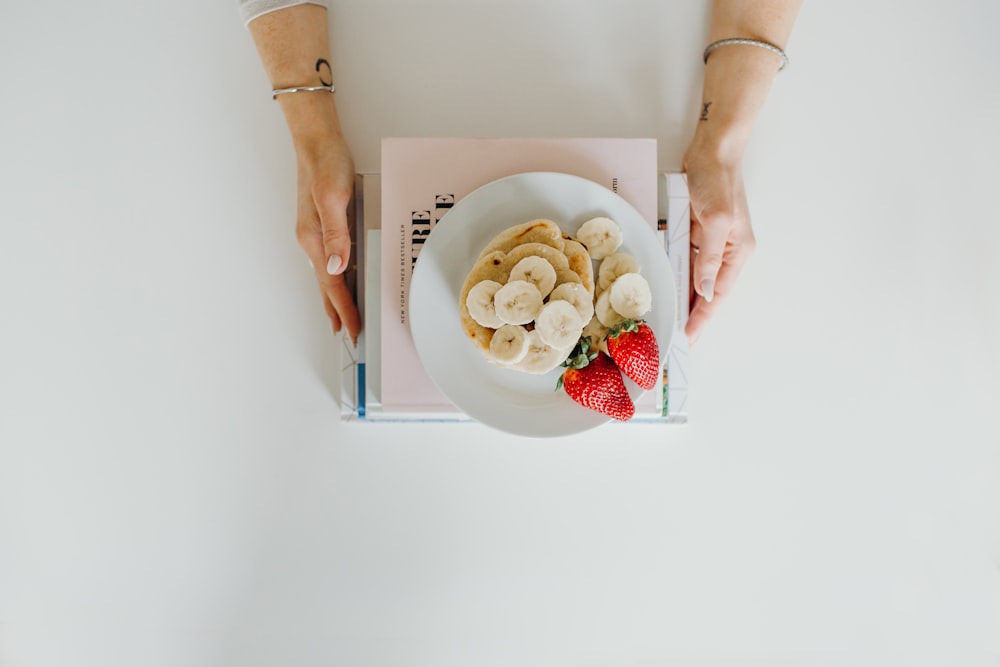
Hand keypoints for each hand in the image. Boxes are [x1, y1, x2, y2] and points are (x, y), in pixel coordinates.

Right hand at [294, 134, 361, 343]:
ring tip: (341, 316)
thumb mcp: (332, 197)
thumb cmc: (324, 163)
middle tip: (347, 334)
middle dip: (336, 310)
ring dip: (334, 297)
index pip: (331, 284)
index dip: (343, 309)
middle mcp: (311, 239)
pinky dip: (336, 276)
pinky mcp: (322, 223)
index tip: (351, 330)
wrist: (315, 140)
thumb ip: (336, 233)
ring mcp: (314, 232)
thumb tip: (336, 266)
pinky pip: (329, 258)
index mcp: (313, 238)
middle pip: (325, 285)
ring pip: (326, 273)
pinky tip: (342, 278)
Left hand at [682, 140, 755, 345]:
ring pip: (697, 279)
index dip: (703, 319)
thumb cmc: (717, 179)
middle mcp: (727, 251)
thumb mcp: (713, 219)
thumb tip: (706, 291)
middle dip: (694, 316)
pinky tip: (668, 289)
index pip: (718, 295)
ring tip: (671, 322)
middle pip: (709, 292)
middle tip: (678, 338)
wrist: (712, 149)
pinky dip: (678, 275)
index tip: (689, 338)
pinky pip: (687, 261)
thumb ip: (708, 257)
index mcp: (737, 251)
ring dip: (685, 298)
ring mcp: (712, 242)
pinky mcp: (699, 233)